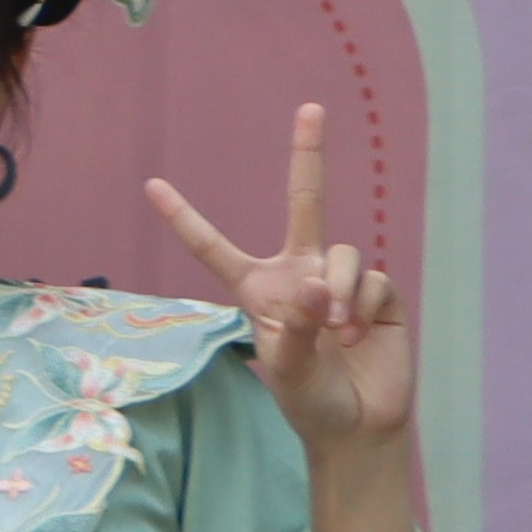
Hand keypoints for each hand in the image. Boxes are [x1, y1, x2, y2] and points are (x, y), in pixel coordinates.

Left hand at [146, 102, 417, 465]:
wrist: (358, 424)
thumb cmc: (309, 398)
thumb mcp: (287, 369)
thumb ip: (295, 328)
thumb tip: (312, 287)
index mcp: (258, 289)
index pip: (214, 248)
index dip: (185, 219)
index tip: (151, 185)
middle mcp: (300, 274)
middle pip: (305, 202)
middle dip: (309, 155)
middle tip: (311, 107)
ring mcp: (341, 279)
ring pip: (343, 254)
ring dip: (337, 291)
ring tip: (336, 331)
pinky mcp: (379, 294)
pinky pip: (372, 279)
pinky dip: (363, 305)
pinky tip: (358, 334)